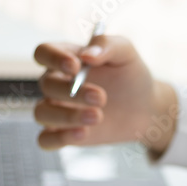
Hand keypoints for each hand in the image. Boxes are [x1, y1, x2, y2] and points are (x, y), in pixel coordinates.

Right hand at [33, 37, 177, 152]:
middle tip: (101, 97)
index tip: (75, 67)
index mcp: (65, 58)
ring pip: (42, 113)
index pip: (43, 52)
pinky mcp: (64, 134)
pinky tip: (83, 134)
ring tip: (98, 116)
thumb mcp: (125, 52)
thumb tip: (87, 55)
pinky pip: (46, 140)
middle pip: (46, 85)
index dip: (54, 58)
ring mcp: (57, 110)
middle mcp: (56, 84)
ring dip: (66, 116)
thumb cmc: (130, 75)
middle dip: (72, 92)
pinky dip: (58, 139)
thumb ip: (107, 45)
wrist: (144, 108)